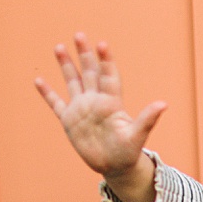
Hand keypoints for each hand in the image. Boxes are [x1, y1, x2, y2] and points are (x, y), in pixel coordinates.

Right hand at [34, 34, 162, 201]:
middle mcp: (96, 102)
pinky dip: (47, 93)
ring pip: (73, 82)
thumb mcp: (137, 135)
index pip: (108, 76)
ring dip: (66, 65)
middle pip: (90, 73)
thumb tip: (164, 104)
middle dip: (84, 54)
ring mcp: (82, 110)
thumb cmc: (129, 152)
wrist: (116, 167)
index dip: (105, 61)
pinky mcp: (70, 121)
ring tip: (59, 47)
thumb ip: (147, 119)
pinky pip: (56, 104)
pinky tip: (38, 81)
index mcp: (111, 103)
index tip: (102, 44)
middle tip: (79, 34)